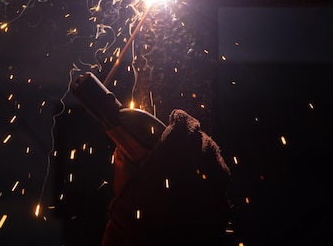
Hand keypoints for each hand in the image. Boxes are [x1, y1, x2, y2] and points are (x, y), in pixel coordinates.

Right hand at [102, 109, 230, 245]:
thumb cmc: (133, 227)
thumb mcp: (122, 195)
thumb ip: (125, 168)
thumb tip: (122, 149)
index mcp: (170, 163)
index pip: (185, 127)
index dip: (181, 119)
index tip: (176, 117)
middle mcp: (196, 175)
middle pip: (204, 143)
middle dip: (194, 137)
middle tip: (183, 137)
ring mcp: (213, 196)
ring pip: (217, 165)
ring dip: (207, 158)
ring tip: (194, 160)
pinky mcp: (220, 215)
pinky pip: (221, 190)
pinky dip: (212, 184)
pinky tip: (199, 189)